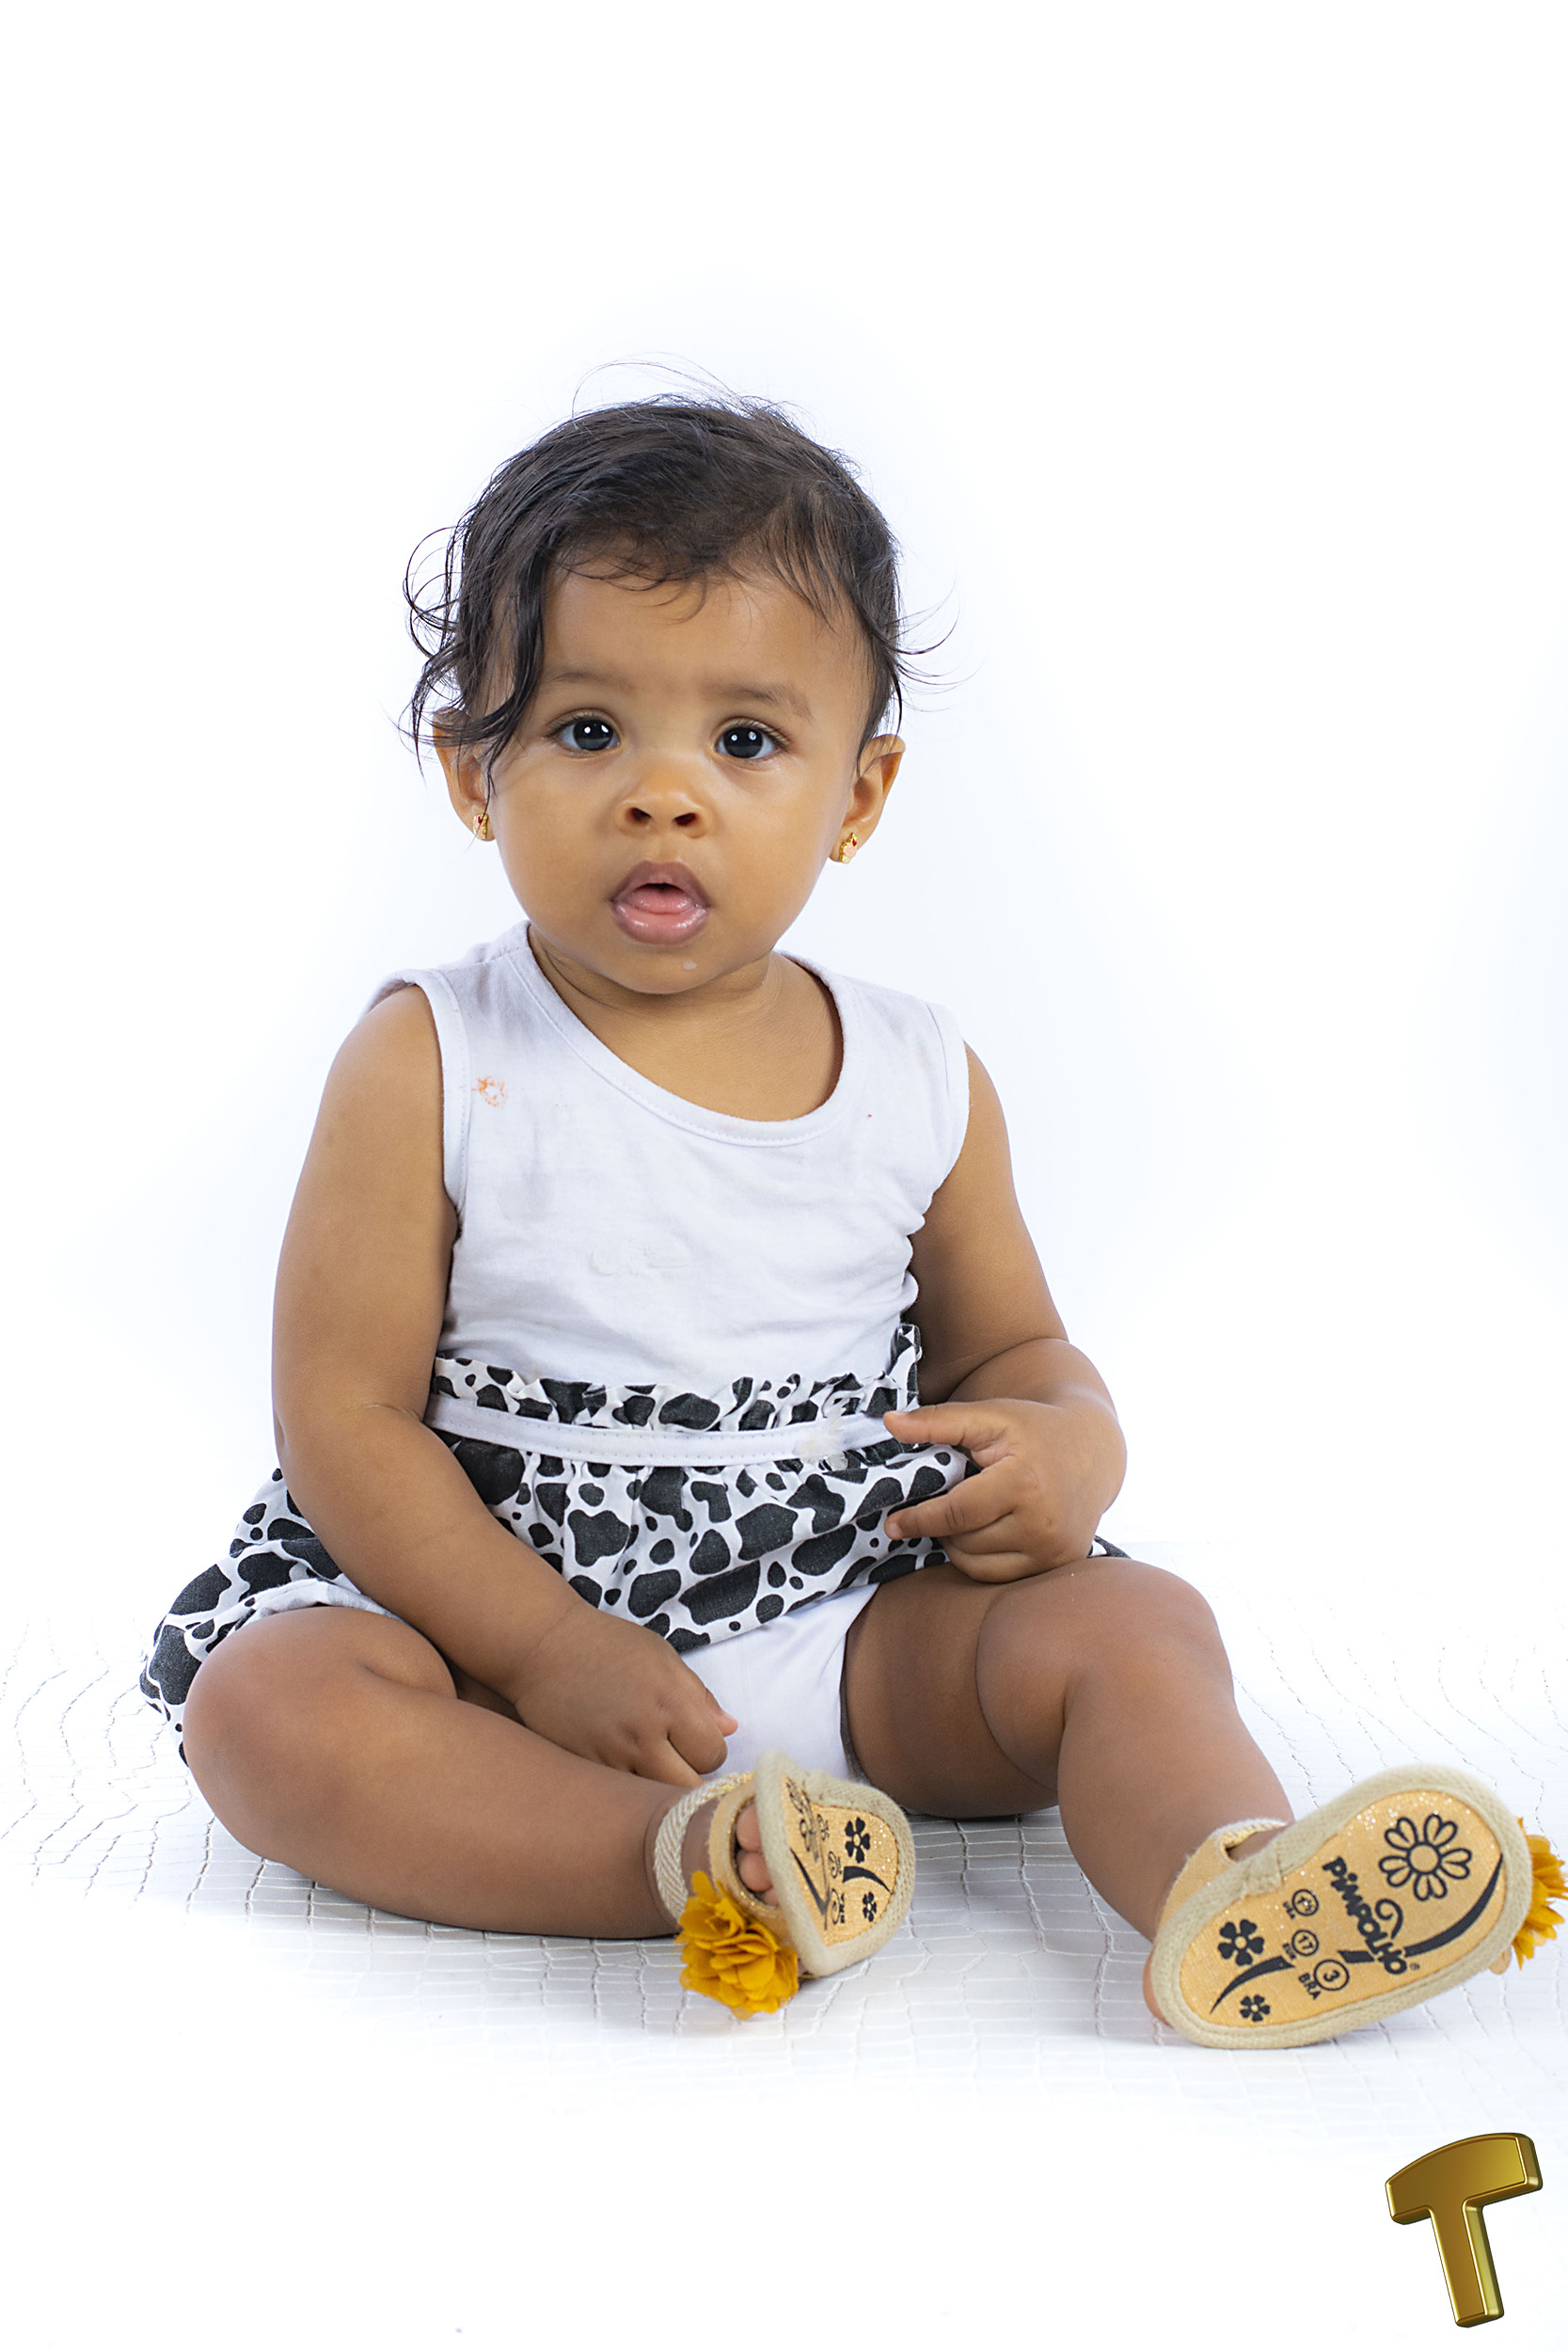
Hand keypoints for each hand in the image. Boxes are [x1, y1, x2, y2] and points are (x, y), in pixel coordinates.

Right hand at [505, 1598, 736, 1785]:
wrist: (544, 1646)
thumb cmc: (608, 1645)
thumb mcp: (663, 1657)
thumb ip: (700, 1696)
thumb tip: (730, 1729)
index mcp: (670, 1700)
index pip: (713, 1755)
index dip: (710, 1751)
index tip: (696, 1741)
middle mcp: (642, 1733)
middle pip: (687, 1788)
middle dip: (690, 1778)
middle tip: (678, 1761)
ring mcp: (610, 1754)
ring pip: (651, 1798)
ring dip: (656, 1786)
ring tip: (649, 1764)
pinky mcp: (583, 1766)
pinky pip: (617, 1792)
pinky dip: (625, 1786)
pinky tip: (621, 1764)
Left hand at [881, 1395, 1121, 1579]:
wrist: (1092, 1450)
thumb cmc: (1034, 1430)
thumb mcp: (990, 1416)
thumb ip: (938, 1421)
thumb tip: (889, 1423)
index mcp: (1025, 1484)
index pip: (958, 1513)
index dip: (919, 1519)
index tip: (892, 1524)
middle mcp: (1042, 1525)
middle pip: (965, 1542)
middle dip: (942, 1526)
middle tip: (944, 1501)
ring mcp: (1052, 1551)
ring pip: (977, 1565)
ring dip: (958, 1545)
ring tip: (966, 1514)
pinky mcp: (1056, 1566)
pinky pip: (998, 1575)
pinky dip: (980, 1558)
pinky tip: (983, 1530)